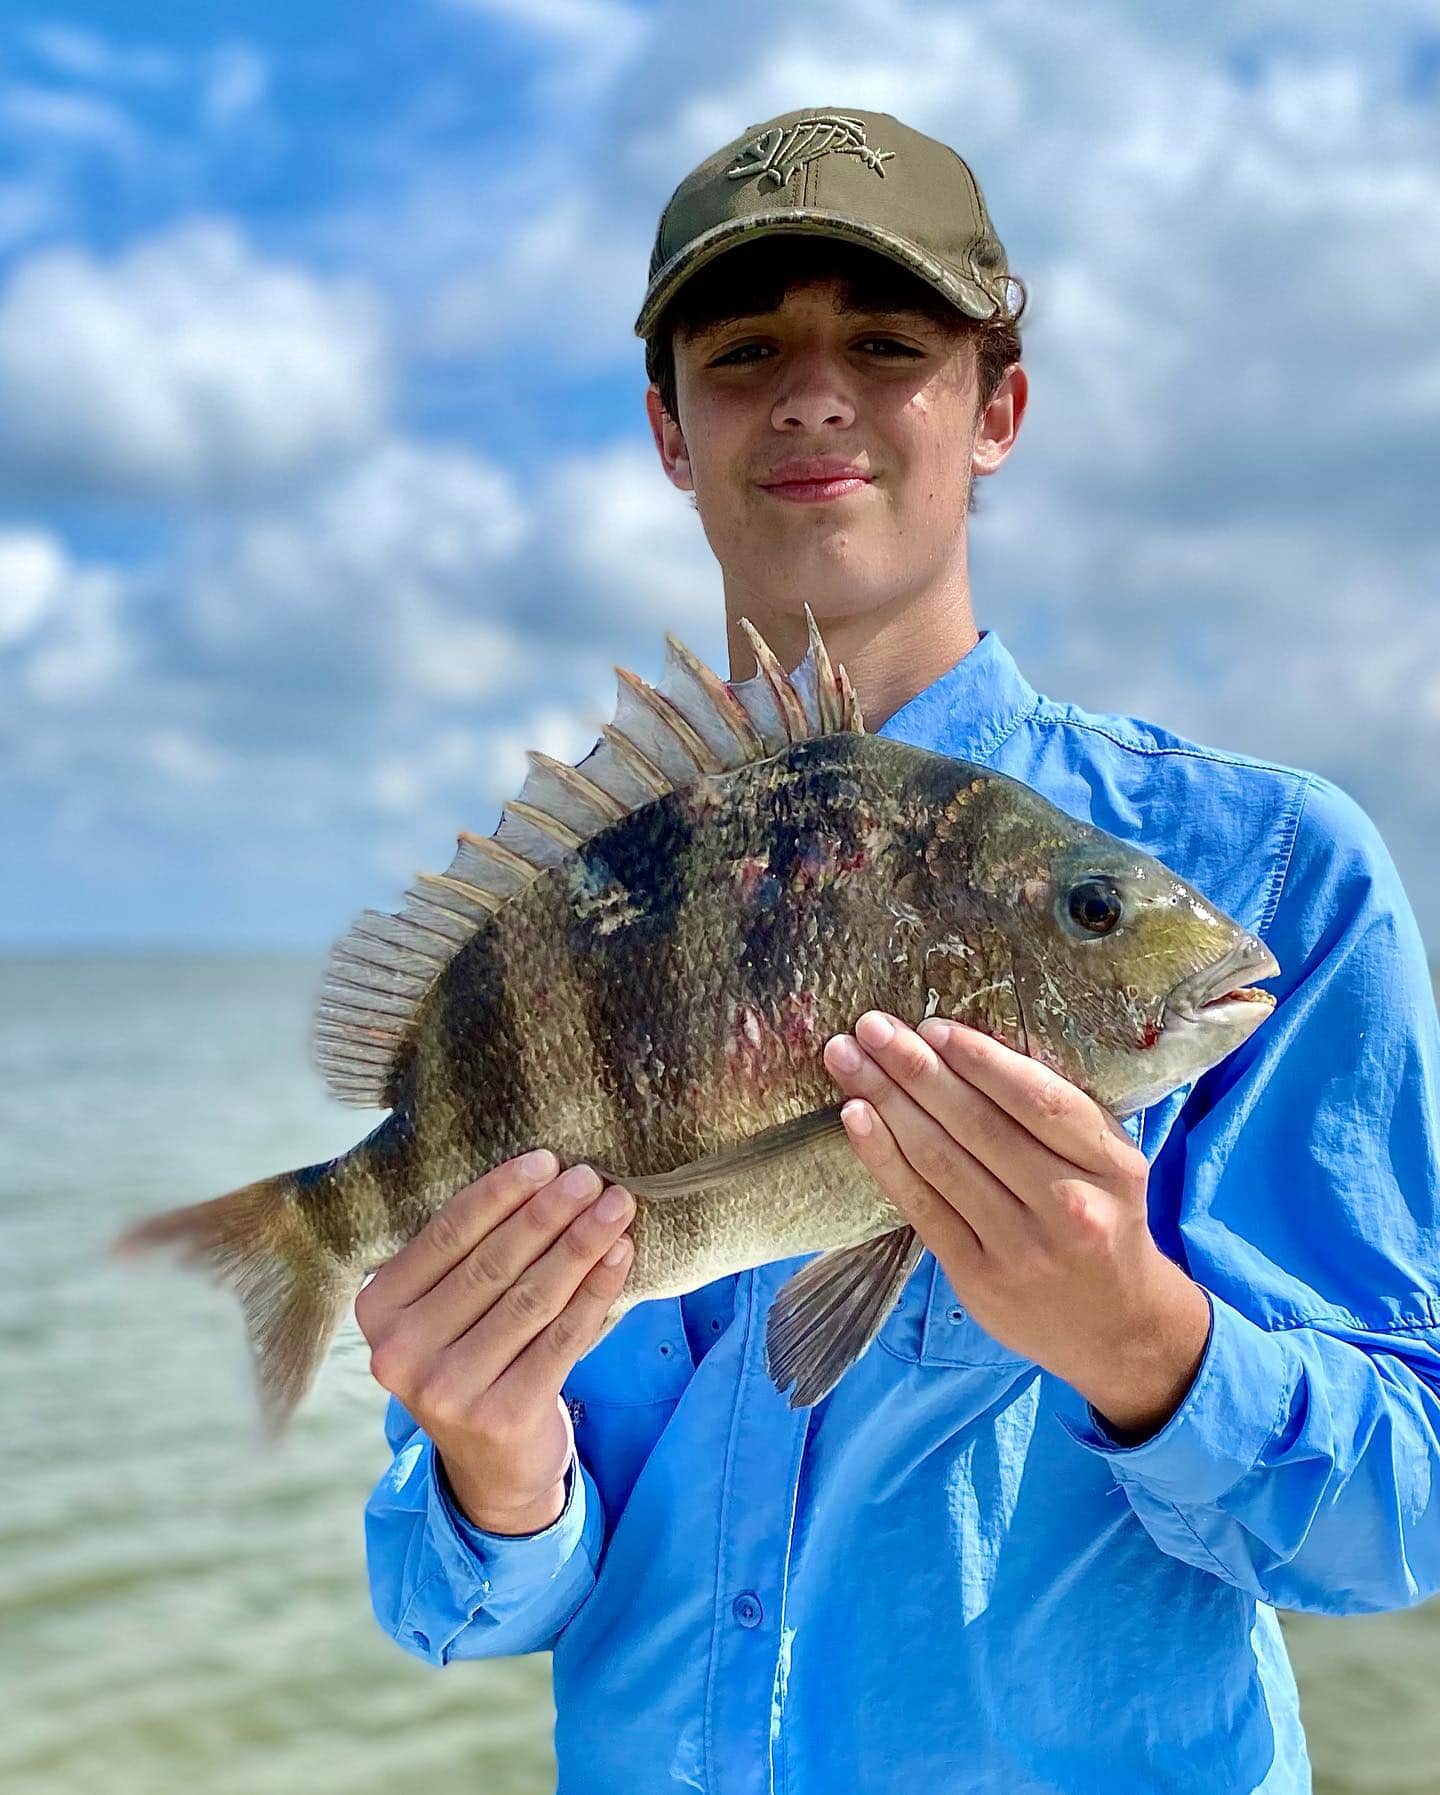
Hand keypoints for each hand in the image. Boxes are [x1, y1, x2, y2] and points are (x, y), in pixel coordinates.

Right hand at [355, 1151, 634, 1532]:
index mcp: (377, 1311)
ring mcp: (447, 1391)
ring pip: (530, 1298)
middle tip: (591, 1177)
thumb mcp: (446, 1309)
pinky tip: (620, 1256)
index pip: (445, 1236)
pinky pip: (562, 1338)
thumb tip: (543, 1173)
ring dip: (581, 1245)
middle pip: (491, 1265)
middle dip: (548, 1214)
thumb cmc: (474, 1356)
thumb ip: (468, 1254)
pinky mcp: (501, 1416)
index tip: (547, 1160)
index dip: (500, 1194)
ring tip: (617, 1206)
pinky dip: (596, 1291)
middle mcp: (400, 1353)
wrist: (492, 1465)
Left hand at [823, 1012, 1210, 1441]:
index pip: (1036, 1099)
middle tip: (871, 1026)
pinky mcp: (978, 1276)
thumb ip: (1058, 1114)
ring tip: (847, 1058)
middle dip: (915, 1068)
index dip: (979, 1059)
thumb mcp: (1108, 1164)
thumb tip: (972, 1046)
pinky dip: (883, 1157)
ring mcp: (1020, 1246)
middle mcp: (1069, 1205)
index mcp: (1110, 1166)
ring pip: (941, 1160)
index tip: (932, 1026)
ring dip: (886, 1101)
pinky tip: (856, 1117)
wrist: (1116, 1328)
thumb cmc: (1103, 1220)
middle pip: (977, 1124)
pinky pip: (921, 1205)